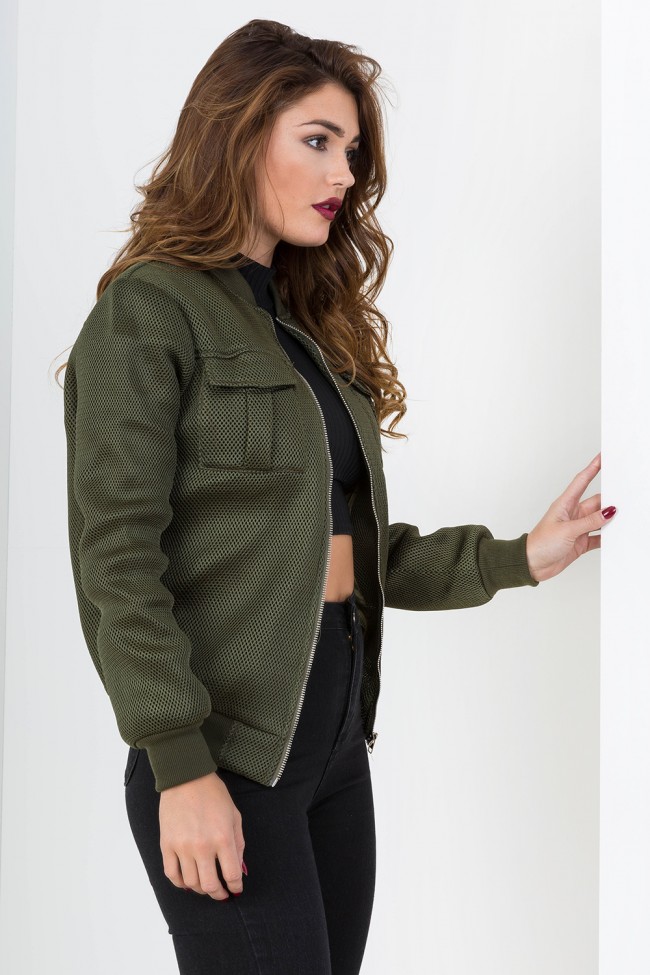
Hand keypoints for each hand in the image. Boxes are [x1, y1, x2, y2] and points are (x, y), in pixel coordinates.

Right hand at [159, 771, 244, 899]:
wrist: (186, 778)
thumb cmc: (214, 794)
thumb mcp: (234, 816)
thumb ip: (238, 844)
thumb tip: (239, 869)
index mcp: (223, 838)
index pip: (231, 875)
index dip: (235, 886)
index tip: (236, 889)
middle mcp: (202, 847)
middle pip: (210, 885)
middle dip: (218, 894)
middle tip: (222, 894)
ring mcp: (182, 847)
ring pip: (191, 883)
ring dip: (200, 889)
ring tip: (206, 885)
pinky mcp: (166, 845)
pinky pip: (172, 874)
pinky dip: (180, 883)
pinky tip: (188, 881)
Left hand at [525, 453, 615, 582]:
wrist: (532, 565)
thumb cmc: (541, 544)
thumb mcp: (567, 530)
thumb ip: (590, 521)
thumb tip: (609, 511)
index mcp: (565, 504)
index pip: (582, 481)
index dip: (592, 468)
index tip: (603, 457)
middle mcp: (573, 514)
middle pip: (596, 502)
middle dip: (610, 500)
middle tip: (624, 497)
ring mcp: (578, 528)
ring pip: (599, 520)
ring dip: (610, 520)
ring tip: (624, 518)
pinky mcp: (580, 542)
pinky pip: (598, 537)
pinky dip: (607, 537)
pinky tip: (615, 537)